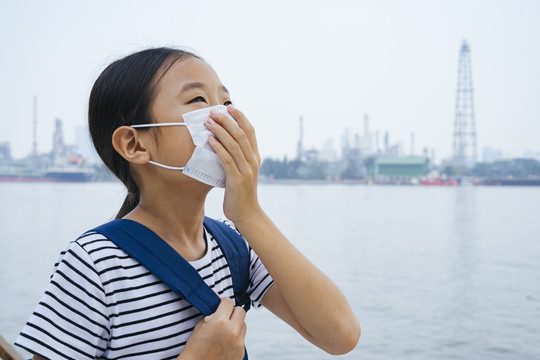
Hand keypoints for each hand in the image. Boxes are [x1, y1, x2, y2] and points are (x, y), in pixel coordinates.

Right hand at [179, 297, 246, 359]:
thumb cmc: (195, 347)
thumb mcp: (201, 324)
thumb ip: (212, 311)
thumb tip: (218, 297)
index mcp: (220, 321)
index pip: (229, 302)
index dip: (223, 302)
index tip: (221, 304)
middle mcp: (232, 331)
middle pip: (241, 311)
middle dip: (233, 311)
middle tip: (225, 316)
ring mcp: (238, 343)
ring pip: (243, 325)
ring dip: (236, 324)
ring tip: (224, 331)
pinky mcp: (241, 352)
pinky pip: (242, 338)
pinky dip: (236, 337)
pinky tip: (225, 342)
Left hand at [205, 105, 262, 223]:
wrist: (247, 214)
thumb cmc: (240, 192)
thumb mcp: (242, 172)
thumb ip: (236, 158)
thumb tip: (221, 143)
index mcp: (255, 157)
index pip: (250, 132)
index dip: (241, 118)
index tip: (230, 107)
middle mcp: (253, 161)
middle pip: (241, 134)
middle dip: (227, 121)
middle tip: (214, 111)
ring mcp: (246, 170)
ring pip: (234, 144)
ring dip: (220, 131)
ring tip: (208, 122)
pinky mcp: (237, 179)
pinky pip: (227, 159)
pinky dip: (218, 148)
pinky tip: (210, 140)